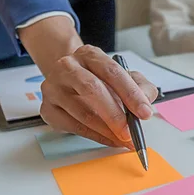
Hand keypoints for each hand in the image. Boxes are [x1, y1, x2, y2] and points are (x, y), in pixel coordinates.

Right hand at [39, 45, 158, 147]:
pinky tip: (110, 139)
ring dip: (107, 130)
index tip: (144, 112)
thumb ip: (141, 88)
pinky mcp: (47, 109)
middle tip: (130, 131)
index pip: (112, 72)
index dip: (130, 93)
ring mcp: (53, 88)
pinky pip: (73, 127)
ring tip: (124, 140)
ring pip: (82, 113)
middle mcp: (67, 67)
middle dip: (115, 114)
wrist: (71, 81)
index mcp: (89, 55)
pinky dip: (95, 136)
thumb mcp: (126, 77)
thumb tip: (146, 106)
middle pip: (92, 89)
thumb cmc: (101, 80)